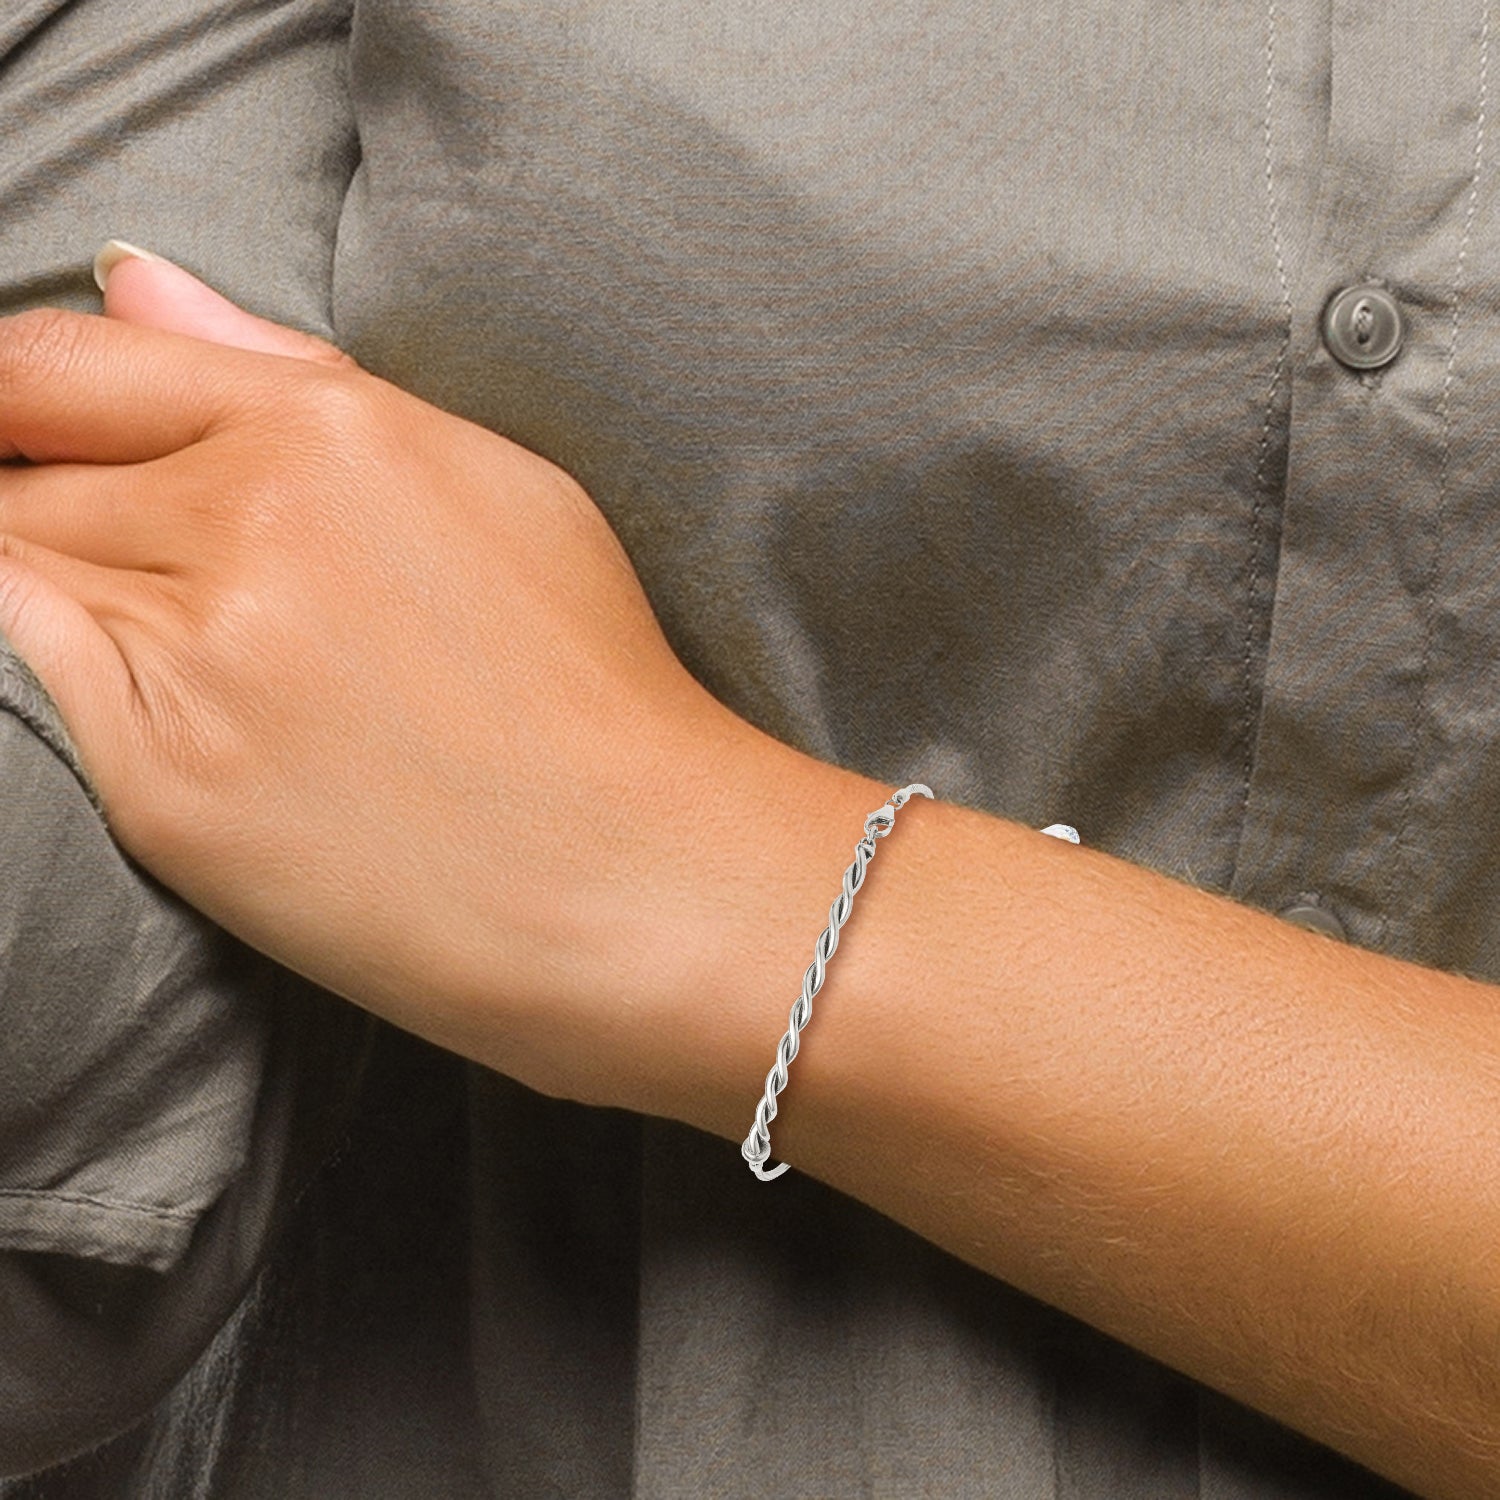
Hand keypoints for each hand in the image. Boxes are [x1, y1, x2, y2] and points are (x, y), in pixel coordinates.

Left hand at [0, 248, 758, 1105]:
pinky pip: (36, 685)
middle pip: (29, 471)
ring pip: (19, 571)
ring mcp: (199, 655)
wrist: (641, 880)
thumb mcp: (494, 484)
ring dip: (67, 596)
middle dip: (47, 504)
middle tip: (158, 581)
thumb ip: (295, 374)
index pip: (67, 365)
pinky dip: (62, 677)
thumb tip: (136, 284)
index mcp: (334, 432)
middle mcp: (251, 522)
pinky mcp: (165, 786)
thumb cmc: (595, 687)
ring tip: (203, 659)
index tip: (27, 436)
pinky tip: (183, 712)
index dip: (14, 397)